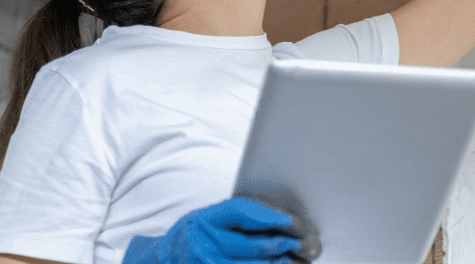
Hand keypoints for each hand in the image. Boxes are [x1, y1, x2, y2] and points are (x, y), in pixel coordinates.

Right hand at [122, 197, 321, 263]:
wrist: (164, 261)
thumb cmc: (194, 234)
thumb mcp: (209, 216)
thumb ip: (240, 214)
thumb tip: (282, 217)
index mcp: (206, 221)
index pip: (245, 214)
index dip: (273, 217)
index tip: (296, 222)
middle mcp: (206, 247)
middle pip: (256, 246)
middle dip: (288, 245)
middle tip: (309, 243)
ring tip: (303, 259)